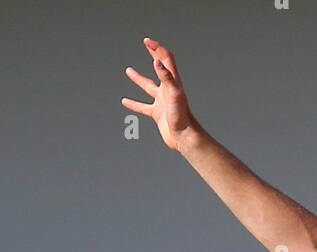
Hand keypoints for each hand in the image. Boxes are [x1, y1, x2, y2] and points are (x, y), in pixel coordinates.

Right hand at [122, 37, 196, 151]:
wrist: (184, 137)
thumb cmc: (182, 116)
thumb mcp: (174, 94)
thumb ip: (166, 77)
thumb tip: (157, 61)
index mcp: (173, 82)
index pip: (166, 58)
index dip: (157, 48)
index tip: (147, 41)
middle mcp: (168, 89)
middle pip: (160, 67)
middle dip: (154, 53)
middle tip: (146, 44)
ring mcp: (162, 101)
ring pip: (148, 86)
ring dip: (139, 78)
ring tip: (128, 70)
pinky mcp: (158, 113)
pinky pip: (143, 106)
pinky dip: (134, 104)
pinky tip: (125, 102)